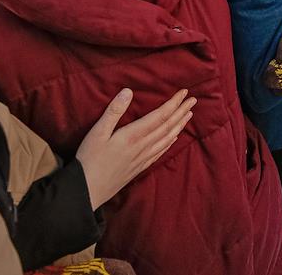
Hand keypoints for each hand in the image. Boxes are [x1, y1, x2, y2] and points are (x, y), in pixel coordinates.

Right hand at [76, 89, 194, 208]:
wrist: (87, 191)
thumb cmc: (89, 159)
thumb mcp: (97, 132)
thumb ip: (113, 111)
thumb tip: (128, 91)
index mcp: (133, 135)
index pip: (160, 116)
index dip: (173, 104)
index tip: (185, 93)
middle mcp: (142, 146)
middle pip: (167, 126)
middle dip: (181, 112)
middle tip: (194, 100)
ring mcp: (142, 158)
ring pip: (167, 139)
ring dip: (179, 125)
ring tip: (189, 115)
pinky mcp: (139, 167)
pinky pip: (160, 151)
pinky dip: (170, 142)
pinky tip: (174, 137)